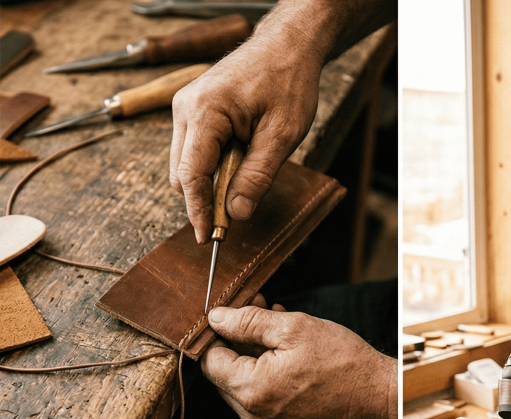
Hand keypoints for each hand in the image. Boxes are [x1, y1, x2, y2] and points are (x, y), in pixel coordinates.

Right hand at [170, 32, 321, 244]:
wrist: (286, 47)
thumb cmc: (288, 83)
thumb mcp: (283, 135)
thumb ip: (258, 175)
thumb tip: (236, 214)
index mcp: (204, 112)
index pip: (192, 175)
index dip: (199, 211)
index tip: (208, 238)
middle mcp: (185, 108)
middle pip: (183, 173)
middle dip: (205, 199)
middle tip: (233, 219)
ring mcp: (185, 107)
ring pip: (187, 163)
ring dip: (212, 180)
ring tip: (248, 171)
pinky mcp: (193, 110)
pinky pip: (195, 149)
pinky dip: (213, 165)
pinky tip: (241, 159)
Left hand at [200, 304, 397, 418]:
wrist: (381, 400)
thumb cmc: (345, 363)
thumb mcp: (295, 328)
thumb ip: (249, 322)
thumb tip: (217, 318)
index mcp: (251, 390)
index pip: (210, 359)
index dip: (221, 333)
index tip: (237, 316)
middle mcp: (253, 418)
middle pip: (226, 376)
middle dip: (240, 345)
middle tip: (264, 316)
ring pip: (245, 391)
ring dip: (256, 363)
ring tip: (284, 338)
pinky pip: (264, 406)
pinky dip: (271, 383)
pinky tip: (293, 363)